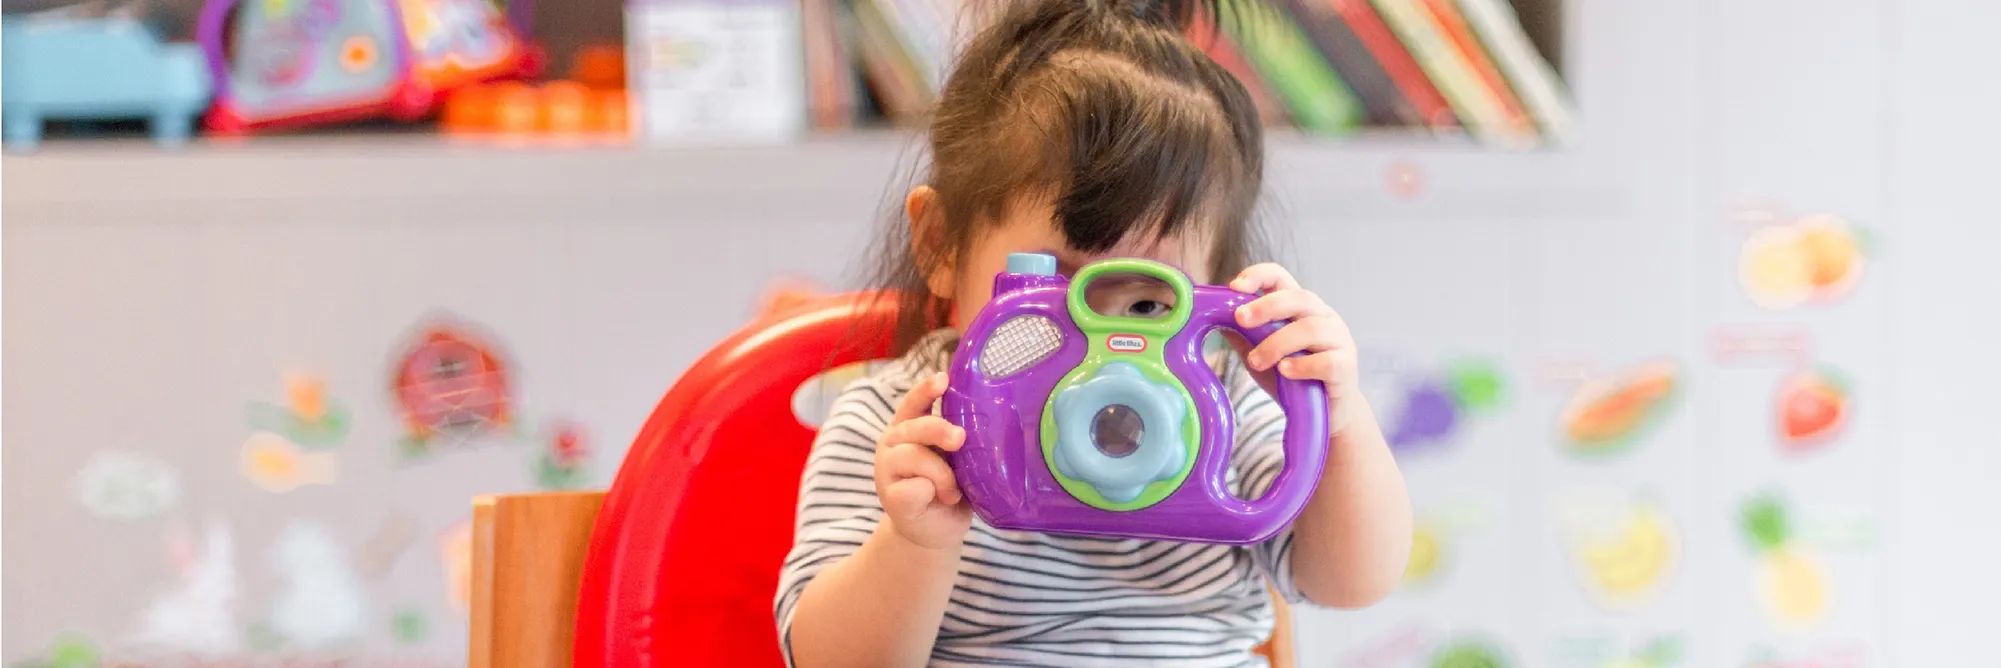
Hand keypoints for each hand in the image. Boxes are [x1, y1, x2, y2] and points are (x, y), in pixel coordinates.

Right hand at [874, 372, 973, 549]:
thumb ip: (959, 442)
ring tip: (952, 490)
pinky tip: (937, 499)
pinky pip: (913, 487)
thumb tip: (988, 428)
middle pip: (916, 427)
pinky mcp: (890, 496)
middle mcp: (894, 441)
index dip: (927, 389)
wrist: (933, 533)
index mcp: (910, 427)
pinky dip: (931, 492)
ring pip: (914, 456)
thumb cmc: (949, 490)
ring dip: (941, 474)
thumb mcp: (958, 461)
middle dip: (940, 431)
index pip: (916, 401)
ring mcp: (887, 468)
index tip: (943, 379)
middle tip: (960, 439)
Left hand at [1229, 263, 1365, 435]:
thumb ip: (1242, 335)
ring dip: (1277, 344)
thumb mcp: (1259, 354)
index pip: (1281, 278)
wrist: (1325, 414)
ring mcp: (1339, 340)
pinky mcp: (1346, 367)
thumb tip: (1210, 317)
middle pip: (1299, 297)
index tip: (1235, 287)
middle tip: (1240, 319)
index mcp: (1300, 308)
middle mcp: (1323, 317)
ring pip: (1310, 329)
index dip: (1259, 275)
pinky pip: (1326, 361)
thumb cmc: (1291, 379)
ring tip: (1256, 362)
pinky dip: (1302, 366)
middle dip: (1266, 306)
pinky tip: (1285, 372)